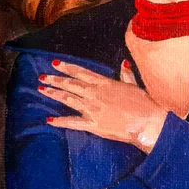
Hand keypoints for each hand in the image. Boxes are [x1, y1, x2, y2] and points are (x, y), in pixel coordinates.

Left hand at [38, 60, 166, 152]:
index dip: (67, 67)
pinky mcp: (93, 125)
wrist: (147, 122)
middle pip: (70, 84)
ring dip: (54, 94)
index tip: (55, 63)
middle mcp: (94, 94)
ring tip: (42, 89)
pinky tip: (49, 120)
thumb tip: (123, 64)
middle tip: (43, 76)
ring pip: (68, 99)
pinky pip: (72, 122)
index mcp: (104, 83)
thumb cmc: (144, 103)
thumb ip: (125, 75)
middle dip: (55, 80)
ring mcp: (92, 109)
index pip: (81, 72)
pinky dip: (60, 121)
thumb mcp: (134, 85)